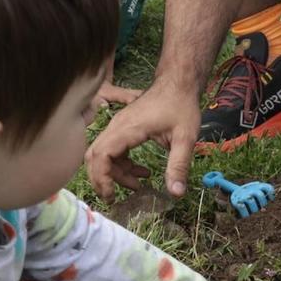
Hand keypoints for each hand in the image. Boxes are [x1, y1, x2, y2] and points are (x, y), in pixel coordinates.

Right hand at [86, 85, 201, 199]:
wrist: (178, 82)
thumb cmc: (181, 105)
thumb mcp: (185, 137)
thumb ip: (179, 165)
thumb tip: (176, 193)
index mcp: (127, 129)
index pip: (102, 156)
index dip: (102, 178)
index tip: (113, 196)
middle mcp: (117, 126)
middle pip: (95, 156)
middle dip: (102, 179)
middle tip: (115, 198)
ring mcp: (118, 126)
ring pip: (103, 154)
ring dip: (116, 173)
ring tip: (138, 185)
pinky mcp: (123, 128)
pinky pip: (113, 149)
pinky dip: (122, 164)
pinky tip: (141, 172)